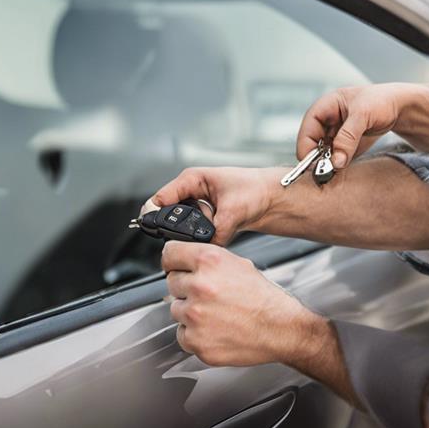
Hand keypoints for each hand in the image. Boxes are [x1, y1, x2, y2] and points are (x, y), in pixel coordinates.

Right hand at [151, 166, 282, 245]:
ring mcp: (199, 204)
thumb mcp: (233, 211)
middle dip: (179, 227)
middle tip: (195, 232)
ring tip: (215, 227)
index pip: (162, 197)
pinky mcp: (207, 217)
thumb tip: (207, 248)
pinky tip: (219, 231)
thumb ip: (216, 232)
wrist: (275, 198)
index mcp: (193, 179)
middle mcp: (192, 190)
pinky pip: (196, 232)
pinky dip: (205, 236)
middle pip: (169, 213)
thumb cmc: (257, 190)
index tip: (154, 230)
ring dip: (194, 232)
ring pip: (183, 225)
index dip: (155, 215)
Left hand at [162, 241, 317, 366]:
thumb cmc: (264, 299)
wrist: (281, 329)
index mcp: (209, 261)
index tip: (176, 266)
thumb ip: (207, 261)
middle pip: (171, 282)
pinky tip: (214, 329)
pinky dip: (194, 334)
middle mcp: (199, 286)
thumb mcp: (238, 264)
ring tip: (215, 313)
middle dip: (186, 288)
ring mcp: (195, 316)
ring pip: (175, 309)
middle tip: (209, 295)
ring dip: (190, 312)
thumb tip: (184, 263)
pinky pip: (182, 334)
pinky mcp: (196, 341)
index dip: (174, 261)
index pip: (169, 253)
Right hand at [297, 83, 428, 169]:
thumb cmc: (381, 100)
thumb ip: (348, 137)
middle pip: (312, 144)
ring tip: (340, 169)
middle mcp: (327, 121)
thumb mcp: (363, 115)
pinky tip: (347, 168)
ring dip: (329, 164)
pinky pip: (335, 159)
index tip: (313, 164)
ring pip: (322, 154)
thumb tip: (335, 161)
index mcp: (325, 107)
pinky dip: (339, 166)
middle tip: (327, 172)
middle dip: (318, 158)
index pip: (307, 129)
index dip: (307, 146)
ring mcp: (335, 134)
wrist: (399, 107)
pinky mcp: (344, 146)